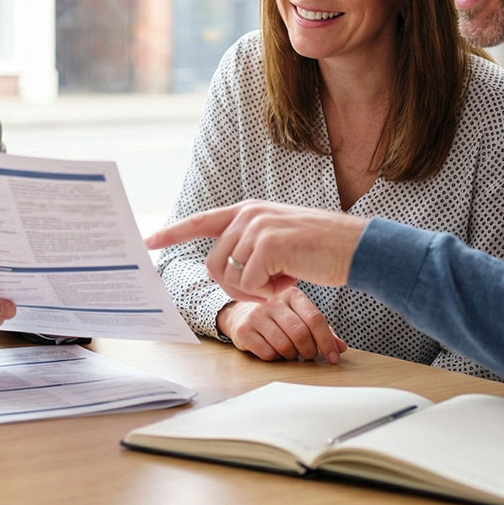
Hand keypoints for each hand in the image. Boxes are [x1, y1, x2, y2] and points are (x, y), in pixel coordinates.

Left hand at [146, 200, 364, 300]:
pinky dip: (267, 293)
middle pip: (212, 263)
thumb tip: (224, 269)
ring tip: (283, 280)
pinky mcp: (268, 246)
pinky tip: (291, 280)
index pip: (200, 221)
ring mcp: (257, 228)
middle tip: (266, 289)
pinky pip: (249, 285)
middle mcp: (248, 215)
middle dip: (234, 286)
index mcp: (248, 211)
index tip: (146, 242)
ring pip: (229, 276)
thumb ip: (250, 245)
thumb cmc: (320, 249)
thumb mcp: (279, 238)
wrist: (357, 248)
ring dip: (254, 291)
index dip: (171, 232)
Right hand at [217, 289, 347, 363]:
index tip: (334, 357)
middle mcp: (273, 302)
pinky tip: (273, 350)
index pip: (315, 318)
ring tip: (290, 351)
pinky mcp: (243, 329)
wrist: (239, 312)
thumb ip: (321, 330)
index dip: (327, 341)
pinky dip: (275, 357)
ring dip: (291, 355)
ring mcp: (256, 314)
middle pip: (300, 333)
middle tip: (309, 356)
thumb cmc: (276, 316)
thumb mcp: (299, 315)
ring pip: (284, 345)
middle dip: (309, 351)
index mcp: (292, 295)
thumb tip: (340, 348)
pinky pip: (267, 353)